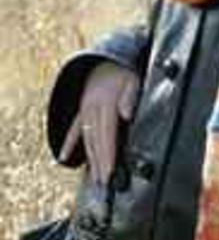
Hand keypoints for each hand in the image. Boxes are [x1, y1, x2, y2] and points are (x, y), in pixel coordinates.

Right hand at [59, 62, 139, 184]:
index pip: (107, 135)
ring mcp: (84, 110)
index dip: (108, 155)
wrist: (108, 57)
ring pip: (87, 138)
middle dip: (100, 162)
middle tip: (104, 182)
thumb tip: (128, 114)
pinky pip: (74, 128)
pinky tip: (64, 157)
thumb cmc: (124, 72)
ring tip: (95, 177)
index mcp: (106, 104)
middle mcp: (92, 109)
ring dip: (91, 158)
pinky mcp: (81, 109)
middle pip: (96, 141)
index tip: (110, 171)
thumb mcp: (133, 79)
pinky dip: (69, 143)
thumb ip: (131, 96)